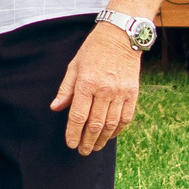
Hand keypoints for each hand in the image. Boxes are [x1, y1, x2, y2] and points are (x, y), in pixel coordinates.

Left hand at [49, 22, 142, 154]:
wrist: (121, 37)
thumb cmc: (93, 51)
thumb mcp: (74, 66)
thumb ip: (65, 90)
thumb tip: (55, 108)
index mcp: (86, 84)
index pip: (78, 116)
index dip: (73, 133)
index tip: (70, 144)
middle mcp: (104, 90)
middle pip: (95, 124)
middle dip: (87, 141)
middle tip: (82, 151)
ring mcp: (121, 92)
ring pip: (111, 124)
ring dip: (102, 139)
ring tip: (95, 147)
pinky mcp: (133, 93)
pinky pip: (126, 117)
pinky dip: (118, 130)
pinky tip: (110, 136)